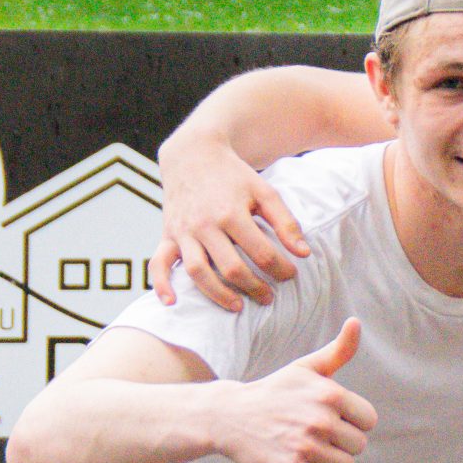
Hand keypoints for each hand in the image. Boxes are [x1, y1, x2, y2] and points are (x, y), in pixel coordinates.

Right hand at [149, 132, 310, 310]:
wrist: (193, 155)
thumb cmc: (234, 177)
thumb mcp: (264, 192)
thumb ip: (286, 222)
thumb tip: (304, 254)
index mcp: (231, 213)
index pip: (261, 252)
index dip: (279, 268)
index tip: (290, 275)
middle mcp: (204, 225)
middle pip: (231, 267)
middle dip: (253, 287)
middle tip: (268, 297)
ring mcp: (183, 232)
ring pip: (197, 271)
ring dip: (217, 294)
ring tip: (238, 307)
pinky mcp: (166, 235)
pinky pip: (158, 263)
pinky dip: (162, 284)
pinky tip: (172, 303)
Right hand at [216, 319, 378, 462]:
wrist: (229, 416)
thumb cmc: (276, 391)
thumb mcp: (306, 368)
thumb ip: (338, 351)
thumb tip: (355, 322)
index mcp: (330, 394)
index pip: (369, 420)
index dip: (352, 421)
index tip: (331, 416)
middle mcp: (320, 420)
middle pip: (358, 446)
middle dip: (340, 442)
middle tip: (313, 432)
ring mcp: (305, 447)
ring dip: (328, 461)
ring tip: (305, 446)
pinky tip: (296, 459)